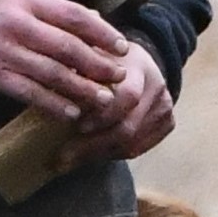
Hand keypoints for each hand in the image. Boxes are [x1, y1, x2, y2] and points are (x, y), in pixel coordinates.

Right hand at [0, 0, 127, 119]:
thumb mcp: (13, 1)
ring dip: (81, 89)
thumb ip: (49, 11)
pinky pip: (30, 92)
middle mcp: (18, 23)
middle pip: (68, 46)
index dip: (101, 33)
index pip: (74, 15)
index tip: (121, 47)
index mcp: (26, 1)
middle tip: (118, 77)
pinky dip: (54, 104)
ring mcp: (5, 50)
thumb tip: (94, 20)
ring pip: (53, 72)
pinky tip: (71, 112)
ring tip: (102, 99)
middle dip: (98, 64)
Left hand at [61, 39, 172, 166]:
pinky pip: (139, 149)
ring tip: (70, 160)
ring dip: (99, 154)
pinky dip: (112, 155)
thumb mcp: (91, 56)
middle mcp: (157, 87)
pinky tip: (92, 156)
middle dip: (93, 144)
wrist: (138, 63)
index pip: (127, 96)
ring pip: (133, 143)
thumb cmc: (105, 60)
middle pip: (129, 126)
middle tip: (63, 156)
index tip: (75, 126)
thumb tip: (50, 93)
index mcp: (139, 66)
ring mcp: (165, 107)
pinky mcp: (167, 124)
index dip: (102, 115)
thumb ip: (77, 72)